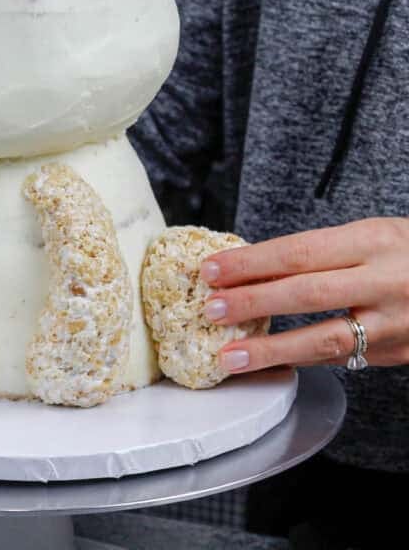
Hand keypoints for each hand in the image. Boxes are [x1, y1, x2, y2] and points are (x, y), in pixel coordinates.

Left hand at [200, 218, 408, 372]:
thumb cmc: (406, 252)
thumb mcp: (370, 235)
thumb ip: (320, 252)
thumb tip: (251, 268)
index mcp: (373, 240)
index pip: (299, 251)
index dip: (251, 263)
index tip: (212, 270)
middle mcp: (385, 280)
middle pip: (306, 292)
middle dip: (252, 302)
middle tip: (210, 308)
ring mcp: (395, 322)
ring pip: (324, 338)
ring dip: (271, 349)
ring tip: (230, 355)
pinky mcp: (398, 352)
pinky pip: (341, 358)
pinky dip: (300, 362)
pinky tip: (270, 364)